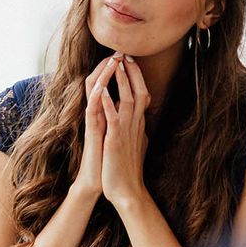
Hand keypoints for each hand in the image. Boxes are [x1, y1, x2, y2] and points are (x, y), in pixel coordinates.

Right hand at [69, 55, 118, 201]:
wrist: (105, 181)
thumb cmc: (112, 158)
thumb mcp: (121, 133)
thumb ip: (123, 119)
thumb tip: (132, 110)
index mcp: (106, 112)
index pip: (109, 84)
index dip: (117, 70)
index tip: (128, 56)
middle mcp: (98, 113)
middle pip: (99, 82)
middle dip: (109, 66)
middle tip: (118, 50)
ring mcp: (94, 121)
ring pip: (94, 92)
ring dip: (102, 75)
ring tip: (111, 60)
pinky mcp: (92, 132)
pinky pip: (92, 111)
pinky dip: (96, 98)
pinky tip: (101, 86)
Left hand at [100, 55, 151, 207]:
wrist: (127, 191)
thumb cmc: (128, 169)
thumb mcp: (136, 144)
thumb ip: (138, 130)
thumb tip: (142, 121)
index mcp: (138, 125)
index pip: (141, 95)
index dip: (136, 78)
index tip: (130, 63)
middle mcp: (135, 125)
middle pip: (137, 92)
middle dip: (131, 73)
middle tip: (126, 55)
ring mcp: (126, 132)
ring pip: (127, 100)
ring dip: (122, 81)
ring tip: (116, 64)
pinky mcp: (115, 140)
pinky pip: (112, 118)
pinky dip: (108, 103)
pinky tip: (103, 91)